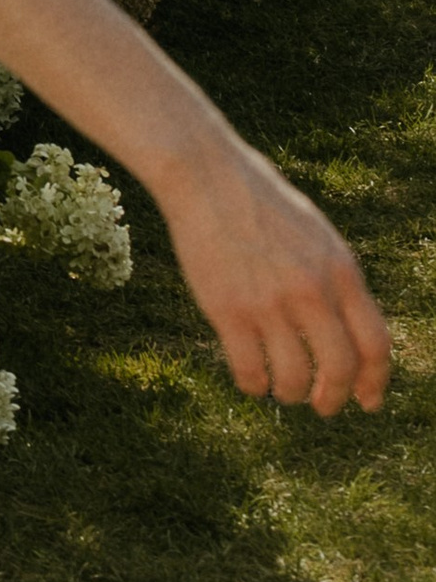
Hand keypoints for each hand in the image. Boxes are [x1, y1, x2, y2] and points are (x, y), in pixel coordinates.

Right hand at [155, 133, 392, 416]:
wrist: (207, 176)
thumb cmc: (262, 204)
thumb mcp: (318, 237)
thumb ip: (337, 282)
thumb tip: (350, 337)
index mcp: (341, 270)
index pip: (375, 344)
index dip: (375, 382)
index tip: (368, 402)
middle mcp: (312, 290)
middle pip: (340, 369)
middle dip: (334, 398)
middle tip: (322, 406)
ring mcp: (270, 302)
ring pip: (294, 378)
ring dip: (291, 393)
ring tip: (282, 388)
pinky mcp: (228, 310)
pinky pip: (250, 371)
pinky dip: (254, 386)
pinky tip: (251, 379)